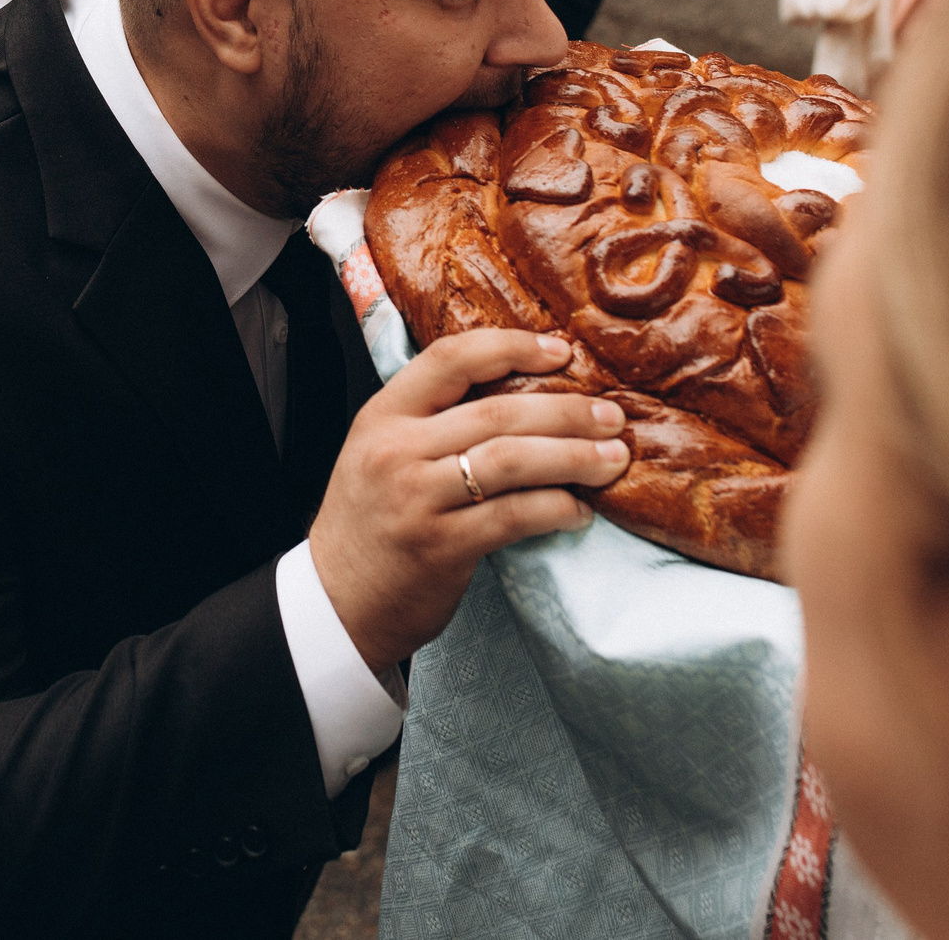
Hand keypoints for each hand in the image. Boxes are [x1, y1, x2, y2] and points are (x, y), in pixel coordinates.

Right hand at [307, 329, 628, 671]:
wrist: (336, 601)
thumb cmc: (370, 523)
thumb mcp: (381, 453)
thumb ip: (432, 421)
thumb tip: (523, 396)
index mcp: (383, 416)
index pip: (450, 359)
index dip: (511, 347)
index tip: (561, 352)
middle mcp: (397, 450)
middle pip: (496, 412)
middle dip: (566, 412)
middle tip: (612, 417)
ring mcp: (417, 499)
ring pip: (512, 460)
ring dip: (574, 458)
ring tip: (612, 460)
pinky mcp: (440, 546)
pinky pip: (514, 517)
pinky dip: (556, 510)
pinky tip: (578, 512)